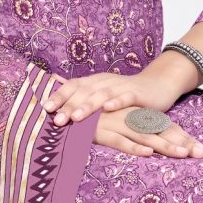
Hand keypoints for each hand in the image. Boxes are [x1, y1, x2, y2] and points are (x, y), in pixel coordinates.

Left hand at [43, 72, 181, 125]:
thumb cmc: (124, 93)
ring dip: (88, 106)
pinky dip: (117, 101)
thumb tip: (53, 84)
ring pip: (101, 94)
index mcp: (94, 82)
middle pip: (84, 92)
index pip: (73, 86)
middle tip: (57, 120)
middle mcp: (105, 82)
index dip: (59, 96)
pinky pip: (126, 97)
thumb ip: (79, 91)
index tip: (45, 108)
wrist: (157, 85)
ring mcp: (121, 86)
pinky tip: (108, 108)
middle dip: (69, 105)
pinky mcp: (138, 93)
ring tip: (76, 117)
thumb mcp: (100, 91)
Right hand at [93, 107, 202, 158]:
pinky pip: (119, 140)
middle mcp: (128, 119)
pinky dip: (133, 147)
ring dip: (164, 146)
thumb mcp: (109, 124)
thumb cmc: (85, 120)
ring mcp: (115, 124)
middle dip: (181, 142)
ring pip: (145, 136)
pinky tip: (147, 152)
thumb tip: (144, 142)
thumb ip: (124, 132)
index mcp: (133, 116)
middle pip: (160, 131)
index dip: (181, 137)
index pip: (162, 127)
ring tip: (183, 155)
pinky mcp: (100, 131)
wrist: (62, 109)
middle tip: (202, 153)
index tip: (198, 150)